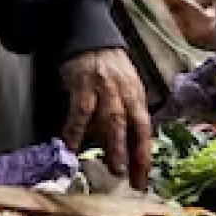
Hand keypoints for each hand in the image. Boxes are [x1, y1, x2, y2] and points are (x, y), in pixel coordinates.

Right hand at [60, 48, 150, 189]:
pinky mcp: (83, 85)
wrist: (91, 36)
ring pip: (113, 120)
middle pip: (134, 126)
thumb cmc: (109, 68)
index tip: (143, 179)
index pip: (144, 129)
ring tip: (115, 169)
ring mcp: (105, 89)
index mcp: (136, 96)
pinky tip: (71, 148)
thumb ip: (125, 114)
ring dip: (114, 146)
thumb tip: (123, 148)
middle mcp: (125, 93)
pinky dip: (76, 131)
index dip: (144, 155)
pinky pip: (80, 112)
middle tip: (132, 178)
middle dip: (135, 154)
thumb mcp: (125, 88)